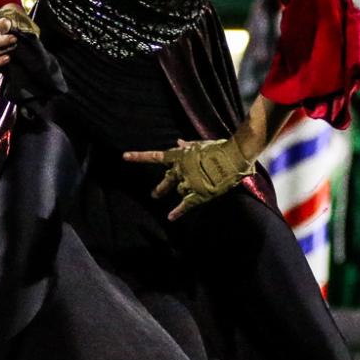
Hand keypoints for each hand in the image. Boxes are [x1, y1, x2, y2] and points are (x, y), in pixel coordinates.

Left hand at [124, 136, 254, 220]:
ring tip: (195, 189)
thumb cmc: (219, 147)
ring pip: (180, 190)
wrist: (234, 156)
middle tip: (154, 194)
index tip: (124, 156)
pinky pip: (186, 205)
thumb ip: (187, 146)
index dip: (139, 157)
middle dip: (161, 187)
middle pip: (166, 179)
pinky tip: (170, 217)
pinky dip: (178, 212)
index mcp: (180, 155)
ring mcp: (189, 182)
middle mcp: (181, 169)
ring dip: (184, 191)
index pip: (155, 156)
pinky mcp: (200, 193)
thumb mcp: (200, 144)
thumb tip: (178, 142)